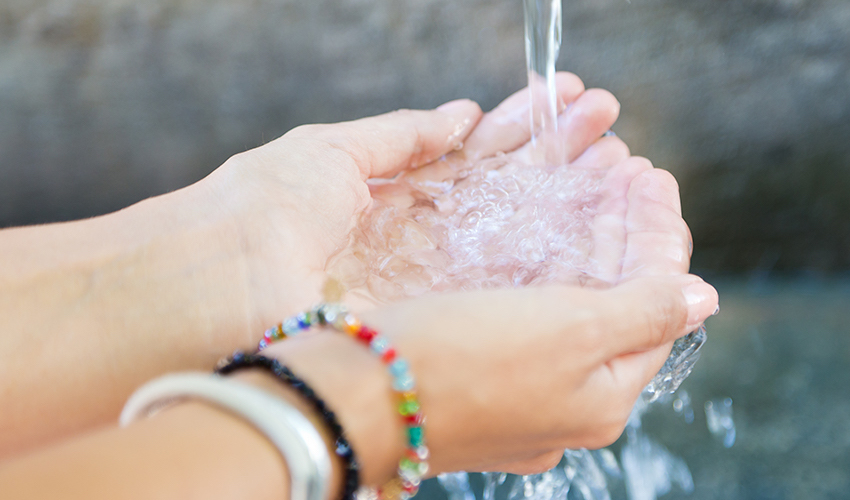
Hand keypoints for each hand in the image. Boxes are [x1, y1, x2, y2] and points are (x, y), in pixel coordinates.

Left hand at [199, 72, 625, 332]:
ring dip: (572, 196)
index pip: (481, 152)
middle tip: (610, 122)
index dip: (527, 124)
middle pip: (511, 190)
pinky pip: (512, 281)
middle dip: (562, 153)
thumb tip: (461, 116)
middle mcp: (429, 237)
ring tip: (622, 161)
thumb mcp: (334, 150)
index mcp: (402, 191)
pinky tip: (598, 218)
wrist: (221, 285)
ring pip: (523, 233)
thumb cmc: (263, 207)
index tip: (569, 96)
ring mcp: (440, 277)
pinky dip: (560, 252)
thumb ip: (403, 136)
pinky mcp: (445, 314)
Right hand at [264, 164, 717, 480]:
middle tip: (628, 170)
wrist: (347, 399)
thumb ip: (643, 310)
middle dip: (624, 232)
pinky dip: (542, 266)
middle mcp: (567, 403)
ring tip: (593, 183)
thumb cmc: (457, 362)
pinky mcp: (477, 376)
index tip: (653, 176)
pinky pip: (528, 314)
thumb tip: (702, 297)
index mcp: (603, 397)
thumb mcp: (570, 332)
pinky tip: (538, 230)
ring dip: (586, 241)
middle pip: (615, 303)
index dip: (660, 235)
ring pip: (570, 305)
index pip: (657, 304)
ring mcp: (520, 393)